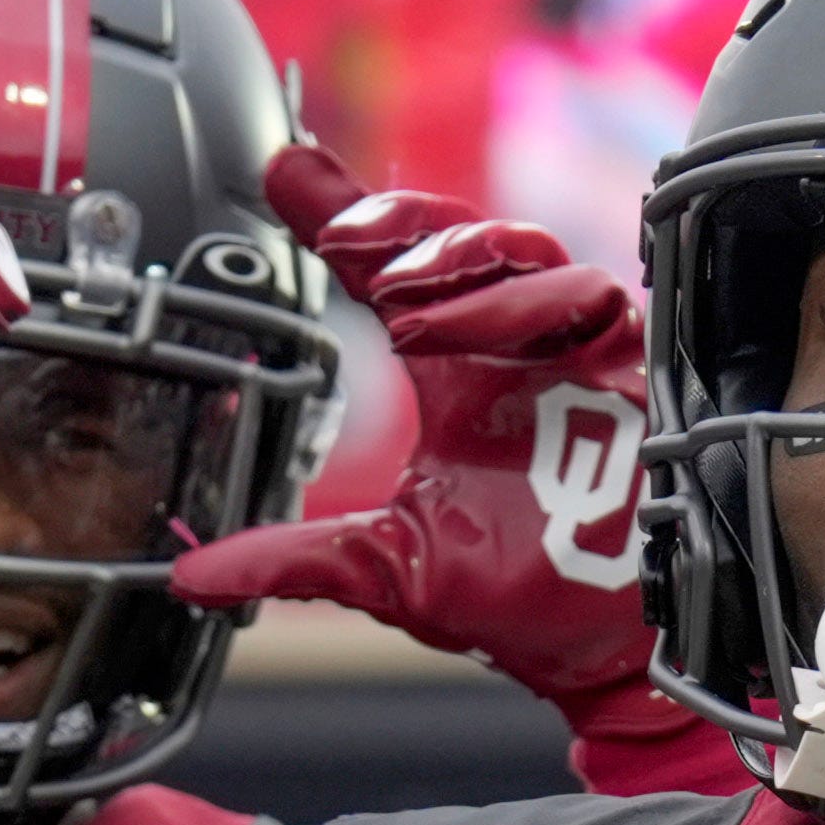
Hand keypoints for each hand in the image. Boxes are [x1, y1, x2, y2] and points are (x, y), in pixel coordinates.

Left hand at [168, 142, 657, 709]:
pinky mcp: (629, 366)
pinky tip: (471, 333)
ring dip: (453, 261)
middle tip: (339, 234)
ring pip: (520, 249)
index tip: (282, 171)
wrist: (610, 652)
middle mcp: (509, 351)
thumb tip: (195, 578)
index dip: (336, 217)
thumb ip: (294, 560)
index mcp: (455, 380)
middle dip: (397, 220)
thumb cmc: (524, 603)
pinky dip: (520, 302)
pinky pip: (585, 294)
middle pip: (454, 236)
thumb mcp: (387, 571)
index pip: (387, 277)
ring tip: (398, 299)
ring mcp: (571, 352)